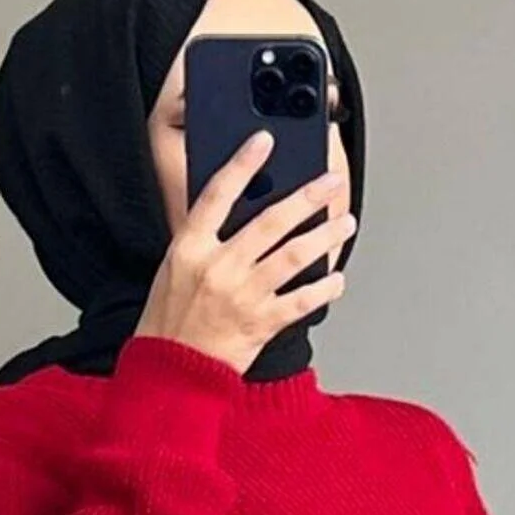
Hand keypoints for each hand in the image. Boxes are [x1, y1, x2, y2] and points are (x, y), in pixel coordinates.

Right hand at [134, 129, 353, 375]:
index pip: (217, 194)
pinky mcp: (260, 324)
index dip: (242, 164)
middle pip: (269, 221)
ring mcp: (242, 296)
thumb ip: (206, 241)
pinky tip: (337, 278)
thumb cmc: (171, 322)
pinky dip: (323, 288)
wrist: (171, 372)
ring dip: (324, 237)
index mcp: (190, 248)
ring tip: (344, 225)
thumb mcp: (176, 270)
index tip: (264, 141)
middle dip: (306, 198)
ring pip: (293, 256)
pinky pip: (301, 301)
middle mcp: (218, 267)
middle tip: (330, 183)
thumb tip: (245, 212)